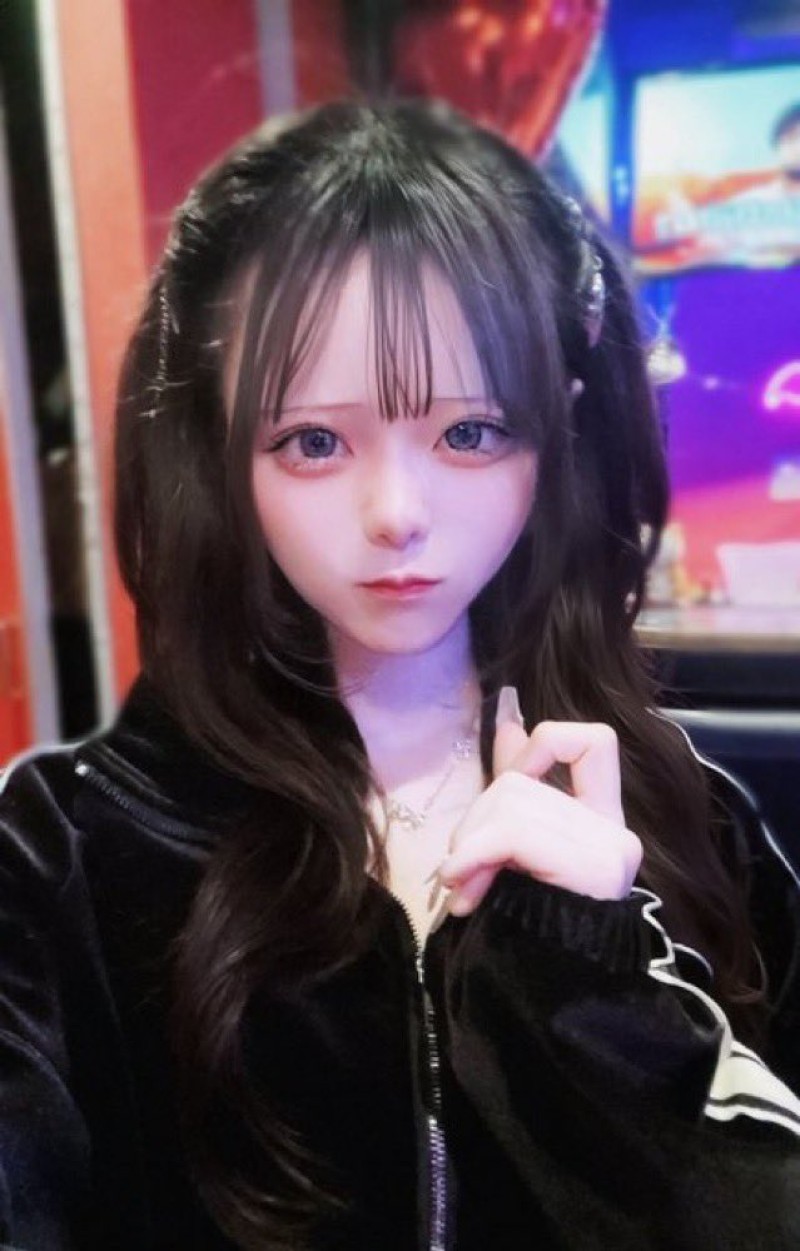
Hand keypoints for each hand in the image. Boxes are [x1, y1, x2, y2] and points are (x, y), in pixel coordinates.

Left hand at [438, 694, 642, 915]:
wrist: (545, 1003)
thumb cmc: (525, 930)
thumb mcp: (513, 850)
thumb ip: (517, 787)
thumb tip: (509, 717)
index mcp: (600, 820)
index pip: (594, 741)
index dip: (543, 744)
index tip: (512, 777)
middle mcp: (614, 830)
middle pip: (523, 784)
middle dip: (476, 823)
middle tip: (459, 872)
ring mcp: (610, 848)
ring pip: (512, 805)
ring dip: (469, 845)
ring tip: (463, 887)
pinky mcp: (597, 868)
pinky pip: (515, 834)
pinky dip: (474, 855)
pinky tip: (460, 886)